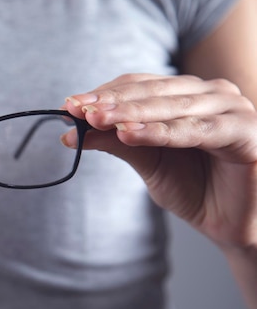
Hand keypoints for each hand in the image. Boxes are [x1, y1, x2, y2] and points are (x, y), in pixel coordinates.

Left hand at [62, 73, 256, 250]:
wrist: (232, 223)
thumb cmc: (193, 187)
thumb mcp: (146, 160)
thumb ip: (116, 141)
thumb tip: (72, 132)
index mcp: (186, 93)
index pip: (138, 85)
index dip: (103, 93)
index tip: (68, 105)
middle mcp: (210, 92)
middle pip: (151, 91)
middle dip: (111, 102)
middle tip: (76, 110)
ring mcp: (231, 107)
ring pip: (171, 107)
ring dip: (130, 113)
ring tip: (96, 119)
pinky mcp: (245, 130)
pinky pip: (195, 129)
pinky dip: (160, 132)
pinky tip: (130, 134)